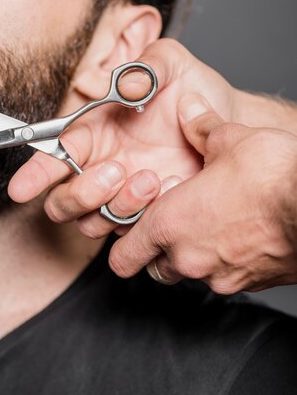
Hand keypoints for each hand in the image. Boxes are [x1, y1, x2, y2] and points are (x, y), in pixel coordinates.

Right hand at [8, 39, 236, 236]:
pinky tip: (174, 186)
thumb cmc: (190, 92)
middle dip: (81, 194)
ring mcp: (118, 197)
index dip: (34, 174)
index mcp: (91, 134)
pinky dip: (148, 215)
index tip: (21, 189)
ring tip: (152, 179)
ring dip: (118, 206)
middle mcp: (96, 169)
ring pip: (91, 223)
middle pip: (62, 203)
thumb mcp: (168, 65)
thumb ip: (143, 70)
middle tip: (115, 171)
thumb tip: (125, 87)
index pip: (52, 156)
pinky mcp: (143, 216)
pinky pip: (131, 230)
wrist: (227, 121)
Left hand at [109, 95, 296, 293]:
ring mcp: (221, 277)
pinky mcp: (252, 285)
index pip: (122, 257)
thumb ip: (201, 127)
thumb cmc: (273, 176)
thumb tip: (190, 109)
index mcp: (168, 226)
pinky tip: (239, 235)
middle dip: (156, 253)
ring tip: (208, 227)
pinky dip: (224, 262)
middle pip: (153, 270)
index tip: (134, 227)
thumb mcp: (230, 140)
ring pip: (189, 275)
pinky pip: (225, 278)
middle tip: (172, 227)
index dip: (124, 244)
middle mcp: (188, 259)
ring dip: (190, 257)